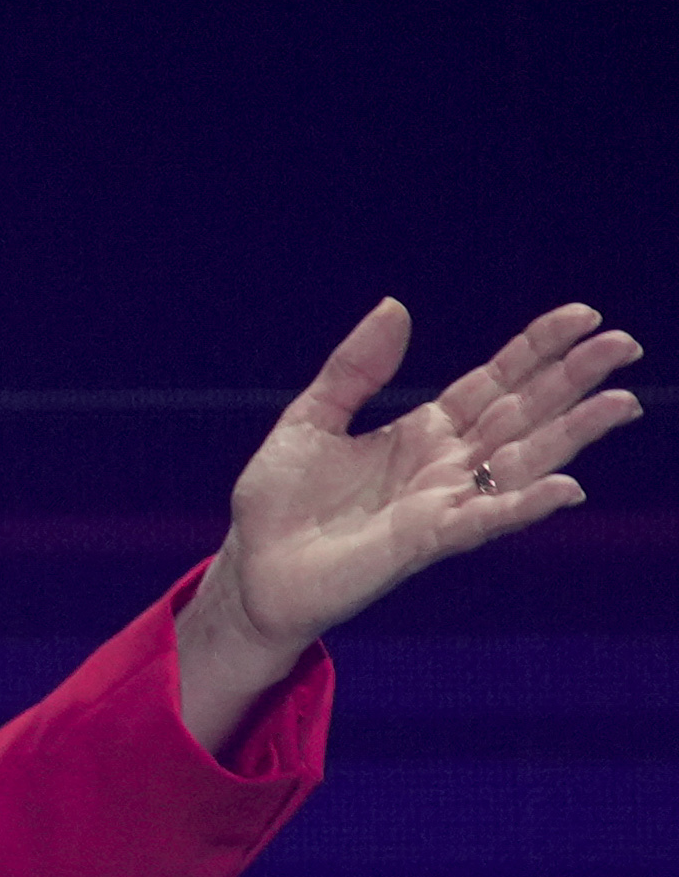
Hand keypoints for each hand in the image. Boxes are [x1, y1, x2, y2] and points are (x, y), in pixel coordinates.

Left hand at [178, 297, 642, 748]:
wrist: (252, 570)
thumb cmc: (280, 502)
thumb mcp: (310, 419)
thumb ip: (354, 369)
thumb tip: (396, 306)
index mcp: (424, 430)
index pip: (495, 381)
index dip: (537, 348)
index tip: (582, 315)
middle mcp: (446, 464)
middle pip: (523, 412)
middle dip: (573, 379)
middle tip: (625, 343)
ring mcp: (442, 503)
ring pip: (522, 461)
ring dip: (573, 434)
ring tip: (623, 402)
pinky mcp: (423, 542)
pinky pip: (483, 521)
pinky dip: (523, 505)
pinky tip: (567, 487)